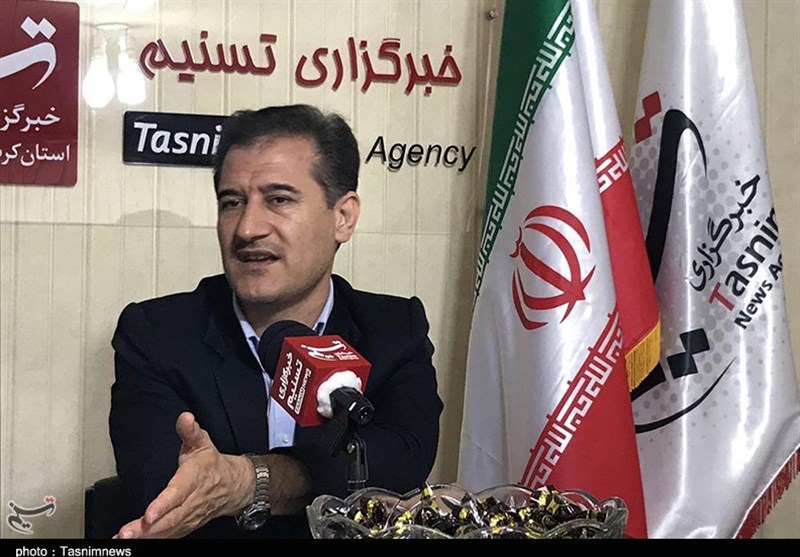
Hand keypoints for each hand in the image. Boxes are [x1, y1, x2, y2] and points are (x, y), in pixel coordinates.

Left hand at [114, 412, 252, 538]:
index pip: (177, 494)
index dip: (163, 505)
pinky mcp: (186, 526)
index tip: (148, 514)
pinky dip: (152, 541)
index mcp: (194, 478)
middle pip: (169, 518)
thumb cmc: (212, 465)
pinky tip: (135, 543)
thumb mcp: (202, 442)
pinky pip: (169, 536)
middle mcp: (191, 501)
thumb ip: (190, 431)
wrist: (233, 486)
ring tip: (124, 540)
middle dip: (146, 528)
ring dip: (146, 537)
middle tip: (125, 534)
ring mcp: (189, 517)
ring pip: (168, 530)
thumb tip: (185, 417)